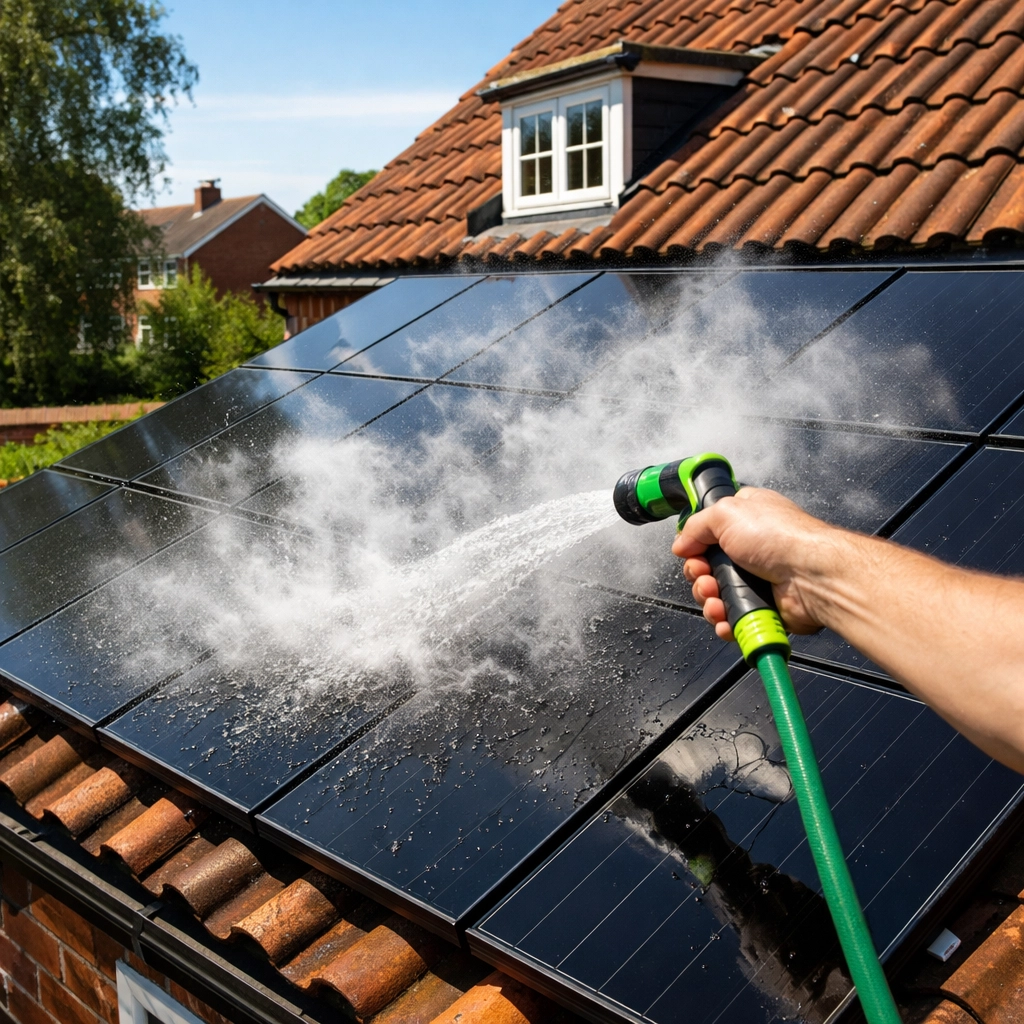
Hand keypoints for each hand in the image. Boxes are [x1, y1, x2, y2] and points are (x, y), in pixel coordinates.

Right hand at [671, 487, 833, 640]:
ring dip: (709, 600)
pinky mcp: (763, 607)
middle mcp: (751, 549)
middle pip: (707, 568)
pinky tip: (725, 617)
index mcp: (745, 520)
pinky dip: (724, 621)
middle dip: (699, 576)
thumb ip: (696, 526)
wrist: (813, 576)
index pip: (708, 533)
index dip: (694, 544)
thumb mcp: (726, 512)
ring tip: (716, 598)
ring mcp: (757, 580)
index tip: (691, 551)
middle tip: (705, 576)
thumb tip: (681, 543)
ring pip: (716, 596)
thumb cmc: (782, 537)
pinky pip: (733, 618)